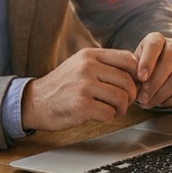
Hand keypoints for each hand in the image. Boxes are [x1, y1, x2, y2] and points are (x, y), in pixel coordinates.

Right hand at [22, 47, 139, 130]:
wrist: (34, 102)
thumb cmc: (62, 86)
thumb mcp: (80, 65)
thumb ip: (104, 64)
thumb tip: (137, 70)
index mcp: (89, 55)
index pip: (128, 59)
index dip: (137, 75)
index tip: (133, 85)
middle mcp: (87, 67)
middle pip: (127, 81)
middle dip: (130, 96)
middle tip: (123, 102)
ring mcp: (84, 86)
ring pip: (121, 98)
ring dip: (121, 108)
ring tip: (112, 110)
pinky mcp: (81, 105)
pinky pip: (109, 113)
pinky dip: (108, 117)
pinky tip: (99, 115)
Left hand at [133, 32, 171, 107]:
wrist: (160, 71)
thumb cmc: (143, 68)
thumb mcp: (134, 65)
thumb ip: (134, 70)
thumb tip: (138, 81)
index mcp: (157, 39)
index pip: (154, 46)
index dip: (147, 62)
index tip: (140, 78)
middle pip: (167, 65)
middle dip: (153, 85)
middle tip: (142, 98)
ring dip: (161, 95)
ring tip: (149, 102)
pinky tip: (162, 103)